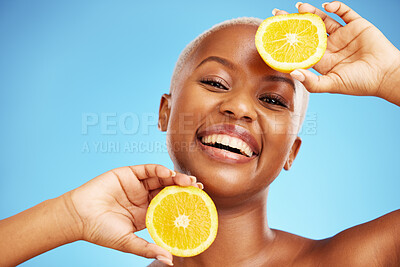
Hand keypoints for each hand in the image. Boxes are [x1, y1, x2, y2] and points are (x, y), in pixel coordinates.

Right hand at [64, 164, 201, 265]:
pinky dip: (158, 170)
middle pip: (168, 190)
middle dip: (184, 188)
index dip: (183, 203)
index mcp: (146, 213)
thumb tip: (170, 260)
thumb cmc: (100, 231)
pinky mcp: (128, 173)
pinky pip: (147, 170)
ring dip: (175, 178)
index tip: (199, 203)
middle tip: (199, 188)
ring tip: (188, 181)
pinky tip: (168, 173)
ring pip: (161, 178)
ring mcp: (137, 185)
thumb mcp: (127, 242)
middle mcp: (144, 197)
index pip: (169, 205)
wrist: (78, 216)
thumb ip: (148, 249)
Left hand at [275, 2, 399, 103]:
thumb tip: (293, 72)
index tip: (275, 33)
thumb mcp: (332, 84)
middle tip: (279, 14)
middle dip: (295, 22)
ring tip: (299, 7)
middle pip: (308, 31)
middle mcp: (331, 46)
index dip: (289, 40)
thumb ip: (312, 82)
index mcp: (323, 60)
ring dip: (311, 12)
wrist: (385, 76)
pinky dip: (336, 7)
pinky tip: (326, 6)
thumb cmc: (359, 84)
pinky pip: (345, 13)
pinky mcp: (357, 26)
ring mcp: (343, 35)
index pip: (301, 47)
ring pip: (324, 20)